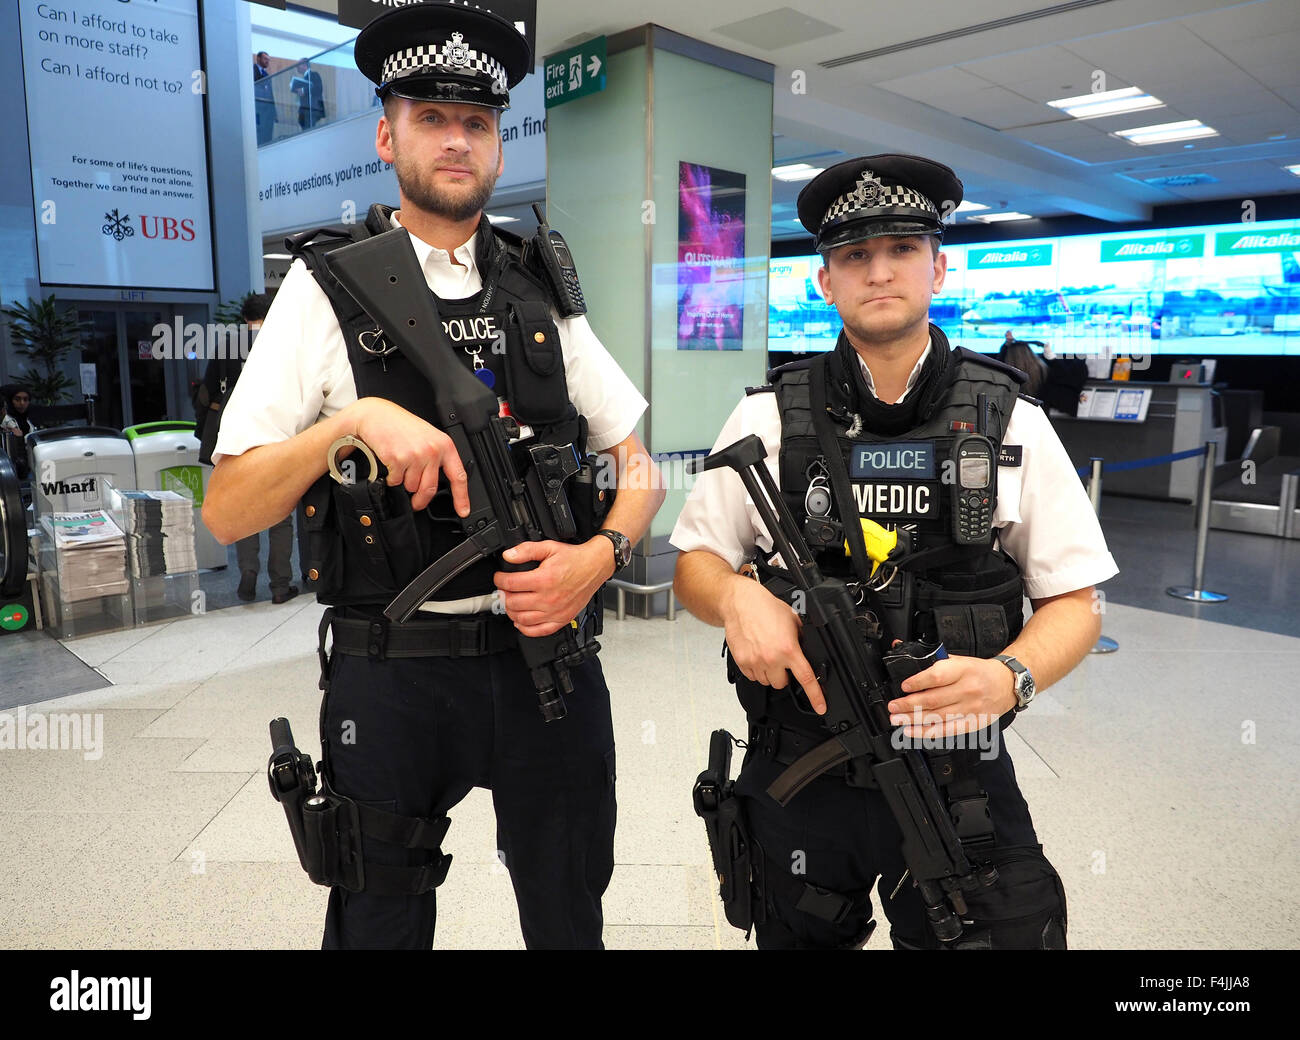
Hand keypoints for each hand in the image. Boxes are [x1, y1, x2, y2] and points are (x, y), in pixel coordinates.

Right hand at [350, 398, 469, 514]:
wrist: (377, 415)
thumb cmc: (401, 426)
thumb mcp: (428, 437)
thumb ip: (438, 457)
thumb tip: (440, 482)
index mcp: (444, 445)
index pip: (458, 476)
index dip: (462, 497)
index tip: (463, 511)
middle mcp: (432, 451)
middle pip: (430, 488)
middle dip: (421, 500)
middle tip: (417, 503)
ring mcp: (415, 455)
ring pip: (411, 487)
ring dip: (404, 482)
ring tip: (401, 466)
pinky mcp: (398, 459)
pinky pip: (396, 481)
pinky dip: (391, 478)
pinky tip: (391, 463)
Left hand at [493, 538, 612, 637]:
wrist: (594, 567)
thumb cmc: (574, 559)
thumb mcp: (549, 547)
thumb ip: (527, 550)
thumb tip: (508, 555)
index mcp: (544, 580)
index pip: (511, 584)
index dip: (500, 580)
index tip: (499, 577)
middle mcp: (549, 598)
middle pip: (513, 603)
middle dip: (503, 596)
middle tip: (503, 590)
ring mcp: (555, 612)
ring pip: (522, 619)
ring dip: (511, 612)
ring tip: (510, 603)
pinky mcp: (561, 619)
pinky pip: (539, 631)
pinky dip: (525, 629)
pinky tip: (520, 621)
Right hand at [721, 578, 825, 713]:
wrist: (740, 603)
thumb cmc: (765, 608)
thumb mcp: (793, 620)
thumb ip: (801, 638)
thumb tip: (808, 651)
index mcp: (788, 649)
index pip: (806, 678)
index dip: (816, 696)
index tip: (820, 707)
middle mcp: (772, 658)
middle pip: (782, 684)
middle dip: (783, 675)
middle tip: (781, 660)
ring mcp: (755, 662)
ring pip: (766, 682)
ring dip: (769, 673)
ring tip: (767, 653)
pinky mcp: (742, 662)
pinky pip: (752, 677)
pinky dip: (756, 670)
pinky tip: (756, 654)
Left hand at [886, 655, 1015, 736]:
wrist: (1006, 684)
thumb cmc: (979, 671)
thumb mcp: (960, 660)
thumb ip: (937, 662)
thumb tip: (908, 659)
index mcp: (963, 670)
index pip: (937, 677)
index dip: (918, 682)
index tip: (904, 686)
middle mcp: (967, 690)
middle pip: (933, 700)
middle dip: (908, 704)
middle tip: (893, 707)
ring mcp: (970, 709)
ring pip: (937, 717)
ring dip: (913, 719)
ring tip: (897, 719)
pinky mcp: (972, 723)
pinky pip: (947, 730)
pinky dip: (927, 733)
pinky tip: (913, 731)